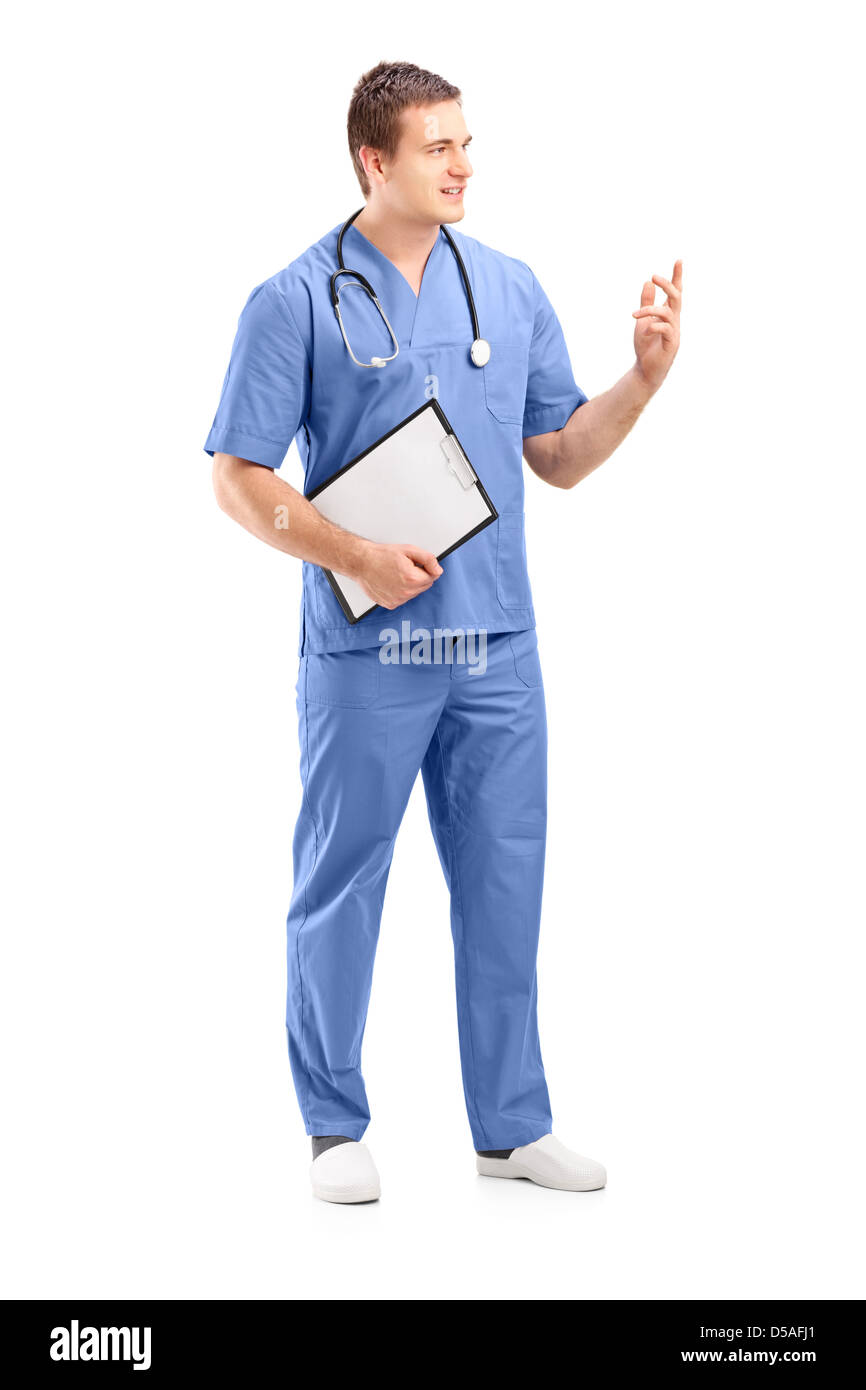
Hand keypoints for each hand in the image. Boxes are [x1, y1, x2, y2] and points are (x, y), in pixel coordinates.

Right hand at [355, 542, 442, 609]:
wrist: (361, 563)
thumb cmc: (381, 555)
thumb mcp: (408, 550)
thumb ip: (428, 559)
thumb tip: (438, 570)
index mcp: (412, 579)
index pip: (432, 576)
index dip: (425, 568)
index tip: (415, 563)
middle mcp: (405, 592)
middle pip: (424, 586)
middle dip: (418, 576)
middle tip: (404, 567)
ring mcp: (397, 600)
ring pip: (414, 593)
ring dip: (409, 584)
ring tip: (396, 574)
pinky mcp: (390, 604)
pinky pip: (403, 598)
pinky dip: (400, 591)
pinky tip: (391, 582)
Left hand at [632, 261, 682, 393]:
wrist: (645, 370)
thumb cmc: (646, 347)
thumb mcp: (642, 321)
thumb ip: (646, 303)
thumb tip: (647, 283)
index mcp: (668, 314)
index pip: (675, 292)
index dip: (677, 277)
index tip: (679, 260)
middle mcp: (674, 321)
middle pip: (676, 297)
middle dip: (667, 285)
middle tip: (653, 276)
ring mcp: (674, 332)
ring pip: (668, 313)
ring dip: (650, 310)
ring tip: (634, 315)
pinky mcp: (671, 345)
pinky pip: (666, 330)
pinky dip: (655, 326)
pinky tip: (645, 330)